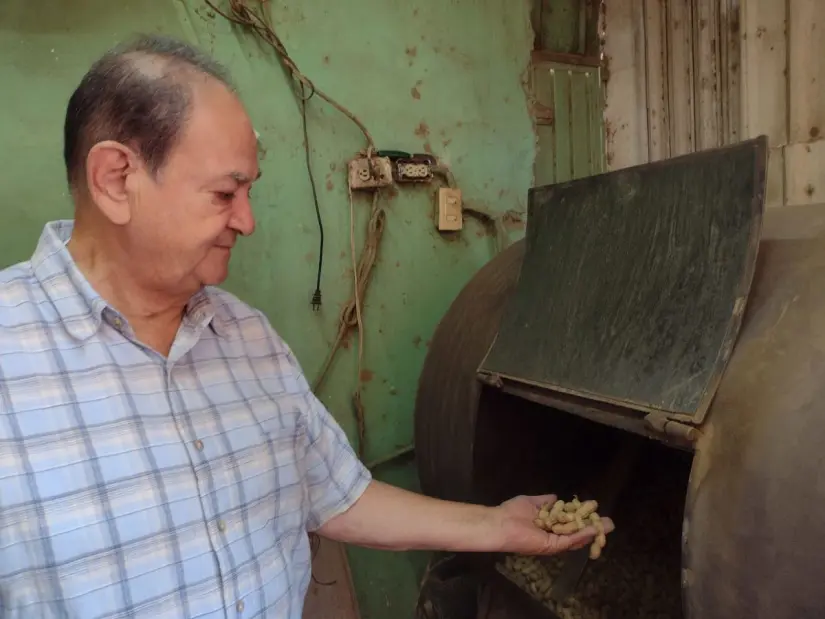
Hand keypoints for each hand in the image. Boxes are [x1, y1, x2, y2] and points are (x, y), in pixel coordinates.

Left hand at [494, 494, 614, 555]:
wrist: (500, 523)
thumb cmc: (512, 512)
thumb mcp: (531, 502)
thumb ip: (545, 501)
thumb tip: (556, 497)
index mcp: (547, 526)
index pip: (569, 523)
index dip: (582, 517)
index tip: (594, 510)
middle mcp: (552, 535)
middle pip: (576, 533)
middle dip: (593, 528)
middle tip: (609, 522)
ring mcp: (552, 542)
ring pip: (577, 538)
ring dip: (593, 532)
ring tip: (608, 526)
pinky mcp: (551, 546)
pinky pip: (569, 541)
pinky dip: (582, 535)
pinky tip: (593, 528)